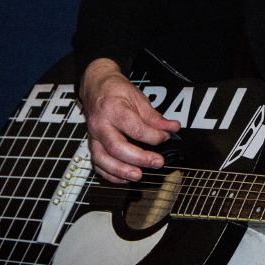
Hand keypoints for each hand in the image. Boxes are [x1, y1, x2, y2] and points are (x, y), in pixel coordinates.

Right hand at [79, 58, 179, 182]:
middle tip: (157, 162)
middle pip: (117, 147)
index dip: (153, 136)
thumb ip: (154, 116)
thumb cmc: (115, 91)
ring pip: (103, 159)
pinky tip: (125, 177)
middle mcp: (100, 124)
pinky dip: (110, 174)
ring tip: (138, 175)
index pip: (134, 128)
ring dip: (121, 171)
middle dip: (139, 158)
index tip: (165, 137)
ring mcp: (94, 136)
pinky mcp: (92, 145)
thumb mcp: (137, 97)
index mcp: (112, 109)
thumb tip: (172, 128)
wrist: (95, 86)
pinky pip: (97, 164)